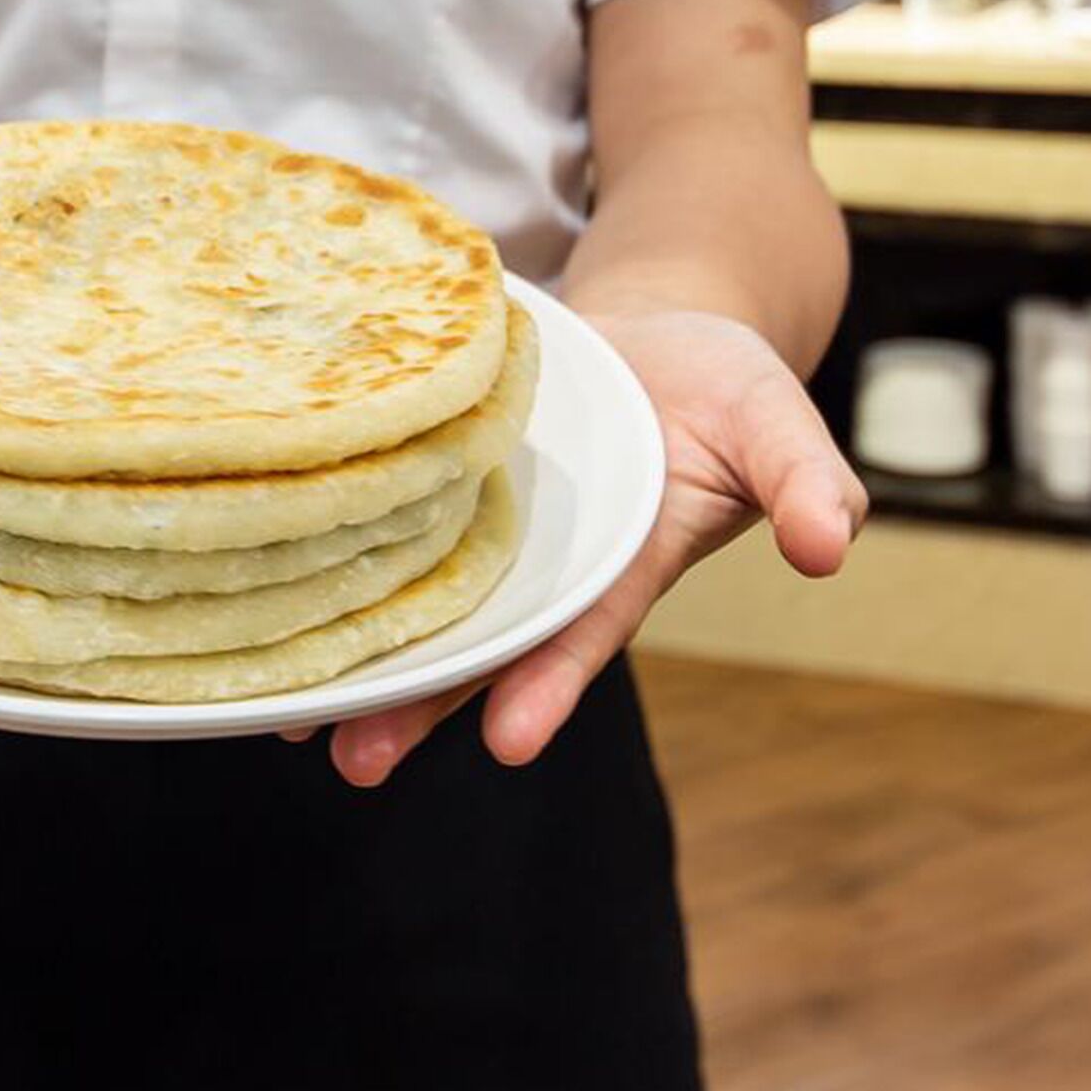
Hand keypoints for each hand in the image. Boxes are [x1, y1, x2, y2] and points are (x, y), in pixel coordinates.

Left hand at [324, 307, 862, 785]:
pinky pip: (382, 534)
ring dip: (357, 666)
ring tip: (287, 721)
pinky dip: (330, 568)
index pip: (583, 633)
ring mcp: (488, 535)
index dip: (549, 684)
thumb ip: (809, 486)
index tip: (510, 739)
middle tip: (357, 761)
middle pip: (478, 650)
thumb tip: (832, 546)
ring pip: (416, 610)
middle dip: (422, 710)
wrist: (654, 329)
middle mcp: (544, 570)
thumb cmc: (723, 386)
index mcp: (623, 567)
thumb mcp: (777, 421)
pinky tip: (259, 606)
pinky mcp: (440, 485)